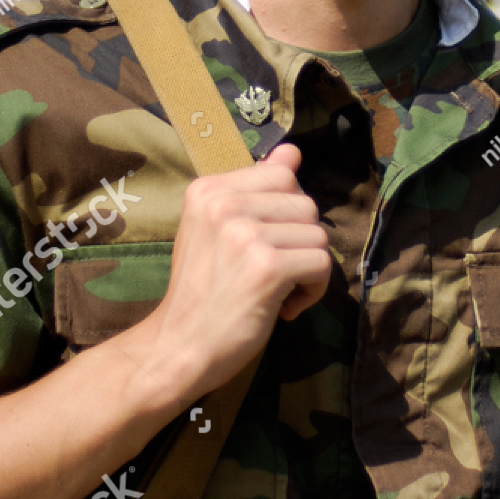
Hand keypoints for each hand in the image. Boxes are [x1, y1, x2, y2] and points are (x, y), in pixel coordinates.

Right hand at [149, 143, 330, 397]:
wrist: (178, 347)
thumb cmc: (203, 292)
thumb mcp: (218, 231)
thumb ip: (254, 191)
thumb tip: (292, 151)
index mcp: (208, 189)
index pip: (282, 174)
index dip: (286, 213)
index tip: (264, 243)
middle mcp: (224, 204)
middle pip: (305, 203)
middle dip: (300, 242)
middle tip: (271, 273)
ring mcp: (244, 234)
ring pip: (317, 235)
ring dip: (307, 269)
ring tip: (276, 291)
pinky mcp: (266, 267)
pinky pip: (321, 264)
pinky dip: (313, 291)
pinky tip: (284, 307)